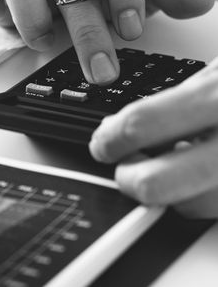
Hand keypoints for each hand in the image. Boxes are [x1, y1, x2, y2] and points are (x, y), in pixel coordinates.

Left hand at [89, 58, 217, 217]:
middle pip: (153, 184)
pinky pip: (216, 209)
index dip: (110, 138)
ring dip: (168, 190)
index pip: (140, 125)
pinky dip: (199, 193)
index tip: (102, 143)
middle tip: (126, 167)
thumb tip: (121, 127)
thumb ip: (176, 100)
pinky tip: (199, 171)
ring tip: (170, 166)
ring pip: (188, 206)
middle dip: (128, 177)